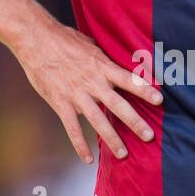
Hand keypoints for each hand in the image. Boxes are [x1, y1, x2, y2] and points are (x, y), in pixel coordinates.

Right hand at [14, 22, 161, 163]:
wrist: (34, 38)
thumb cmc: (62, 37)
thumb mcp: (88, 43)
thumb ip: (101, 57)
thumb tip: (114, 62)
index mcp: (100, 65)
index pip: (128, 79)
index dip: (144, 90)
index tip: (160, 100)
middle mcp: (92, 82)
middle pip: (118, 105)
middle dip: (135, 122)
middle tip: (150, 136)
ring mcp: (75, 94)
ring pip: (97, 120)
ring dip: (112, 138)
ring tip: (123, 154)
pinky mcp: (60, 102)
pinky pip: (71, 127)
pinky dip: (80, 144)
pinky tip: (87, 158)